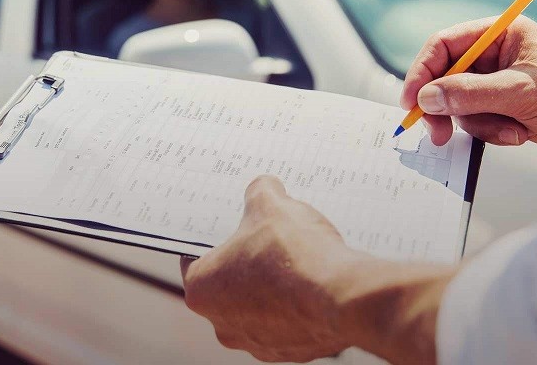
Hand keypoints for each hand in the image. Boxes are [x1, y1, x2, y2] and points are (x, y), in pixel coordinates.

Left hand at [180, 176, 453, 363]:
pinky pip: (288, 321)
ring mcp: (257, 343)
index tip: (230, 225)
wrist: (342, 297)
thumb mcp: (270, 204)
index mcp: (201, 290)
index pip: (194, 258)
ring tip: (296, 258)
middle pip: (228, 284)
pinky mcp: (291, 352)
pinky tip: (313, 281)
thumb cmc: (294, 254)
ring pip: (258, 306)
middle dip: (246, 261)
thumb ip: (259, 192)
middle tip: (266, 237)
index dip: (213, 237)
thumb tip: (264, 188)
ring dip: (272, 285)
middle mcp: (222, 325)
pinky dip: (297, 304)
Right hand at [401, 17, 536, 151]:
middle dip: (446, 107)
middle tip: (438, 133)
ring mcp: (496, 82)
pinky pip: (476, 120)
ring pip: (459, 104)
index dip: (422, 72)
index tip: (412, 101)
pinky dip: (491, 132)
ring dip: (479, 123)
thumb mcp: (521, 91)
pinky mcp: (502, 106)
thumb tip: (427, 98)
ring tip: (510, 130)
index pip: (444, 46)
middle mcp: (494, 55)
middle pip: (445, 77)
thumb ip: (471, 93)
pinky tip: (519, 133)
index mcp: (499, 34)